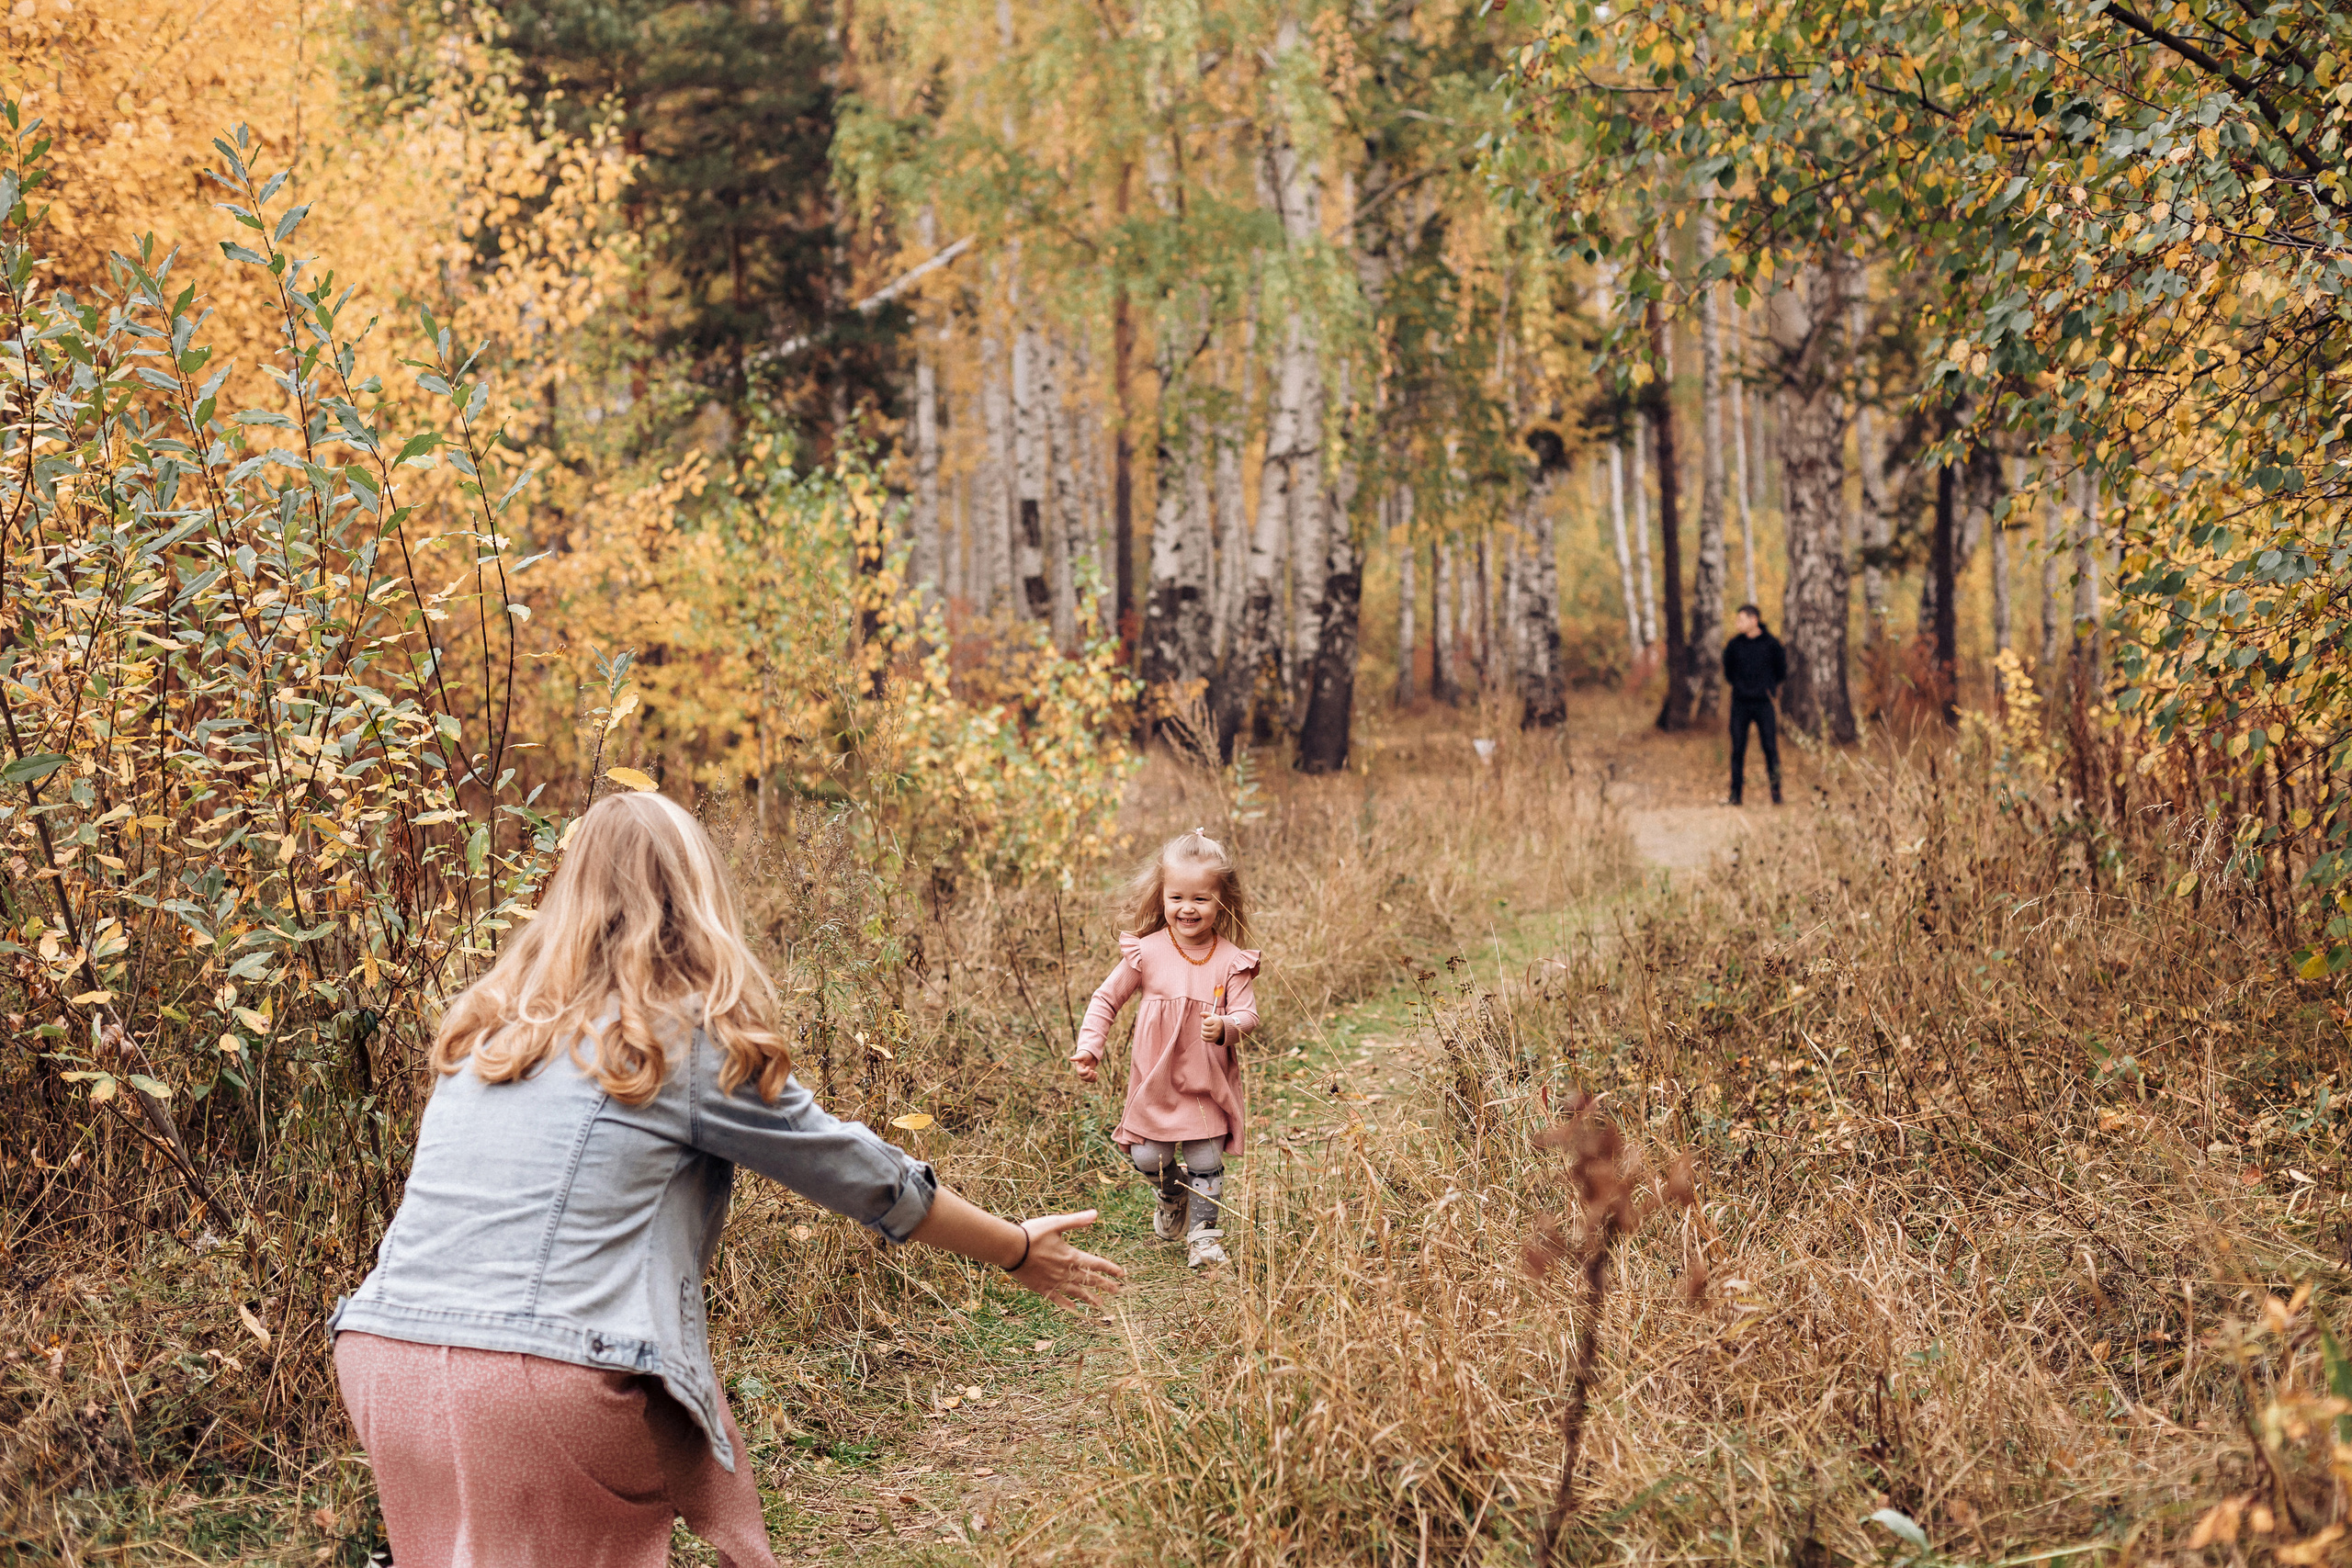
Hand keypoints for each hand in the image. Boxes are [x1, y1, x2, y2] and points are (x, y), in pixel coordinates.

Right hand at [1007, 1211, 1124, 1311]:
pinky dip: (1067, 1304)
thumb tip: (1096, 1214)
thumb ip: (1077, 1221)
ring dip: (1089, 1298)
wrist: (1010, 1249)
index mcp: (1071, 1256)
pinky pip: (1057, 1298)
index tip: (1122, 1275)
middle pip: (1089, 1280)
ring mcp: (1053, 1281)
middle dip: (1104, 1285)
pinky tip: (1074, 1308)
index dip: (1110, 1269)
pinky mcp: (1041, 1288)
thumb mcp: (1056, 1223)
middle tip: (1117, 1291)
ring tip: (1100, 1304)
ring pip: (1076, 1292)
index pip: (1096, 1264)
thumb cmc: (1032, 1233)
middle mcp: (1065, 1271)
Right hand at [1069, 1053, 1097, 1082]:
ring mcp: (1085, 1074)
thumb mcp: (1082, 1055)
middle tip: (1092, 1070)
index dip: (1086, 1071)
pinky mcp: (1090, 1074)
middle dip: (1089, 1075)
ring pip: (1087, 1080)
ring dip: (1092, 1078)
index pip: (1080, 1073)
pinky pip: (1091, 1081)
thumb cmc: (1085, 1054)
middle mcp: (1081, 1071)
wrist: (1090, 1054)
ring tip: (1095, 1072)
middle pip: (1083, 1079)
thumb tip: (1070, 1059)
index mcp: (1078, 1067)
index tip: (1088, 1066)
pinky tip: (1096, 1074)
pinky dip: (1094, 1079)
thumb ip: (1076, 1057)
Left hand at [1199, 1010, 1224, 1044]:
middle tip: (1206, 1025)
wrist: (1222, 1029)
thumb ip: (1206, 1014)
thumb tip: (1201, 1013)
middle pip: (1203, 1028)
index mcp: (1217, 1021)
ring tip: (1205, 1029)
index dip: (1205, 1021)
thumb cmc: (1215, 1021)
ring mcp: (1216, 1035)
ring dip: (1202, 1031)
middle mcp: (1217, 1029)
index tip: (1208, 1021)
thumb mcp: (1212, 1016)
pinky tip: (1205, 1033)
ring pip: (1203, 1034)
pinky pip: (1204, 1039)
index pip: (1205, 1022)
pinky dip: (1202, 1036)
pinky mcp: (1214, 1040)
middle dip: (1203, 1026)